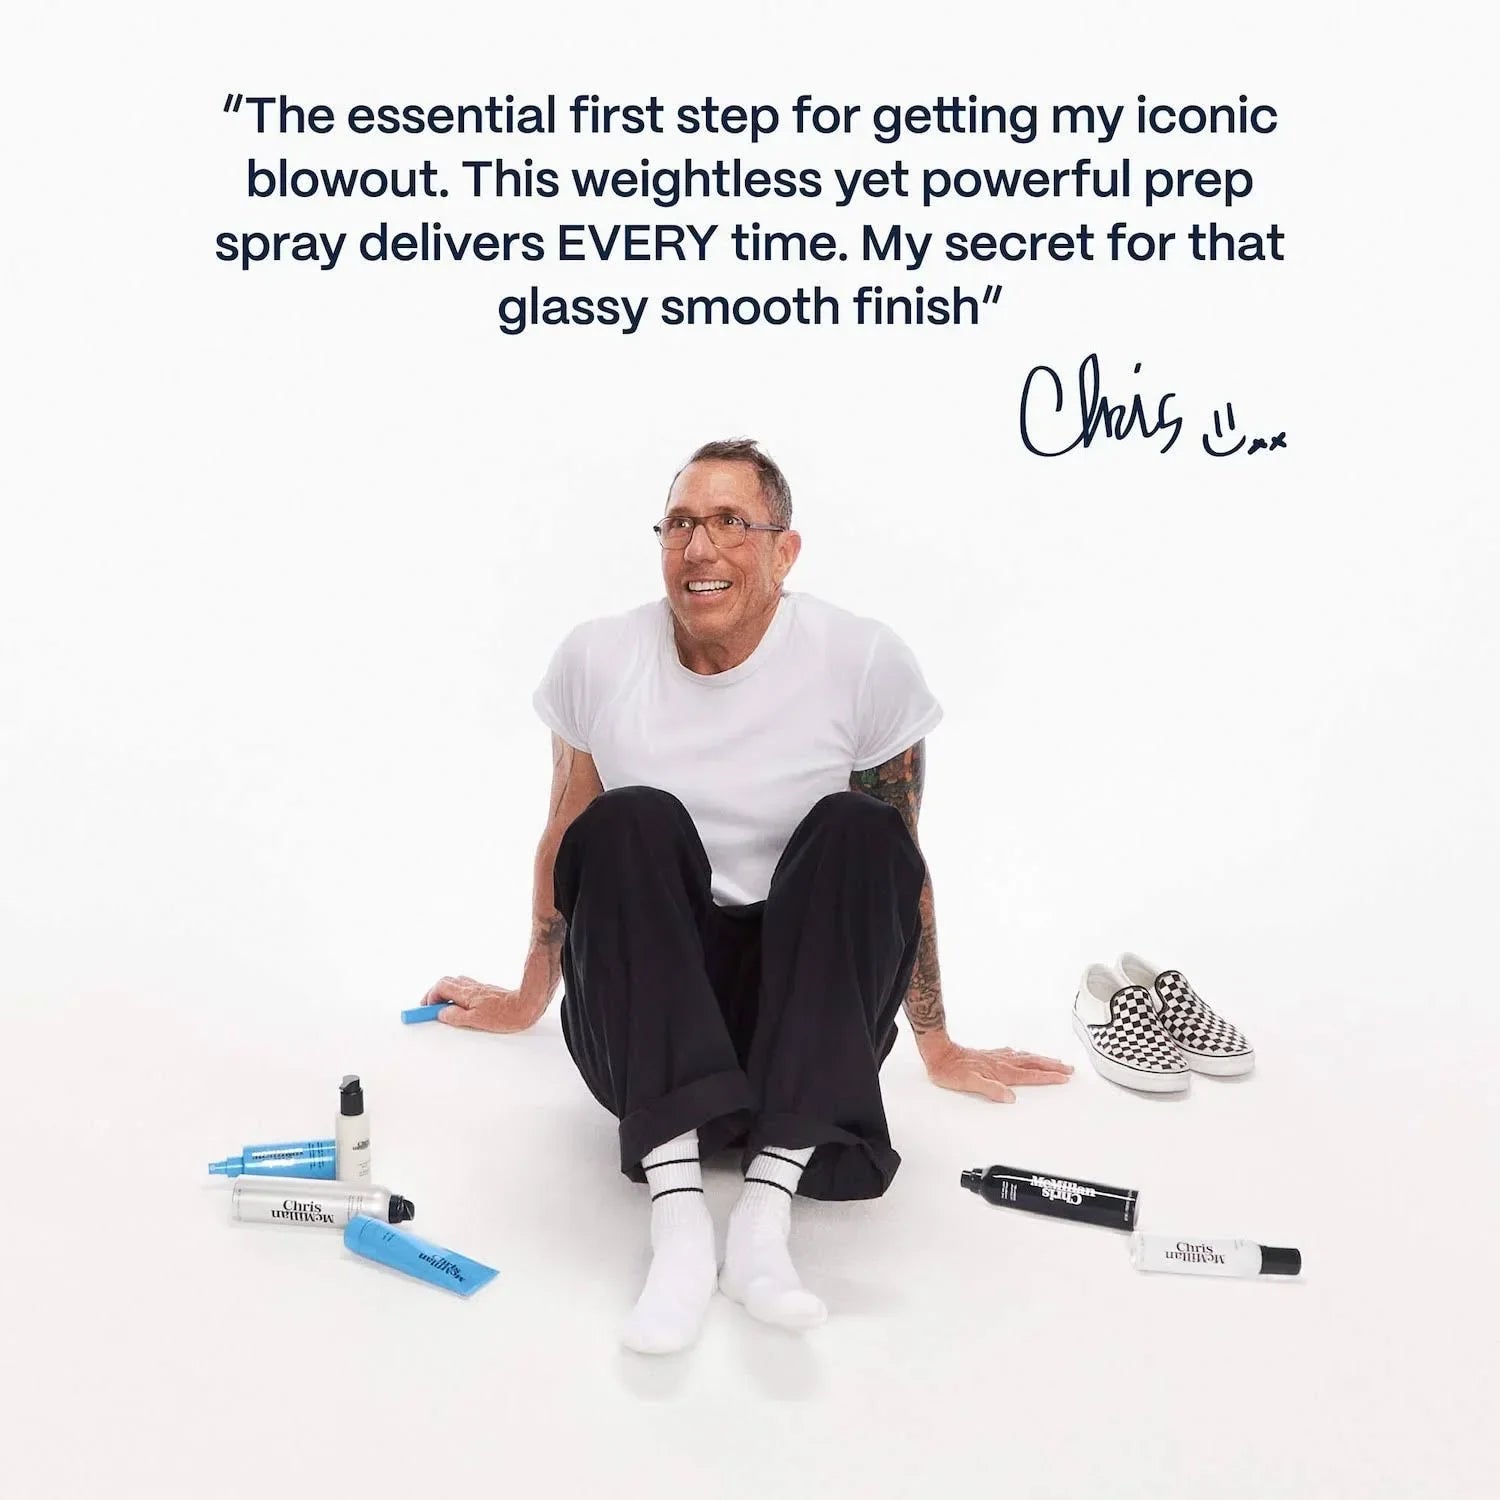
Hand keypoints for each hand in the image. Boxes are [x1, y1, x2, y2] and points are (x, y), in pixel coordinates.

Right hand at [422, 975, 545, 1033]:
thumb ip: (455, 1016)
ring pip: (457, 985)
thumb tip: (441, 1013)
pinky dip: (458, 995)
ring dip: (447, 994)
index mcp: (466, 993)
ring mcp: (480, 988)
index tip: (424, 1010)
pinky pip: (467, 989)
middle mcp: (472, 987)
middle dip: (435, 995)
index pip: (440, 987)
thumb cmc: (505, 1015)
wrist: (527, 1005)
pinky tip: (462, 1007)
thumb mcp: (475, 1020)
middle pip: (446, 983)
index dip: (429, 998)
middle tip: (431, 1010)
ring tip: (445, 1009)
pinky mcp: (488, 991)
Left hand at [917, 1033, 1073, 1102]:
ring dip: (1042, 1060)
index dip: (1049, 1077)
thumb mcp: (970, 1084)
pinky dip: (1025, 1055)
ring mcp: (997, 1057)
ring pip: (1026, 1058)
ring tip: (1054, 1061)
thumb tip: (1010, 1097)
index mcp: (1001, 1072)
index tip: (1064, 1078)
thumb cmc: (952, 1071)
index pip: (1031, 1075)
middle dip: (1052, 1066)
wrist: (939, 1055)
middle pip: (1033, 1064)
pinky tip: (1023, 1055)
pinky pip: (1014, 1054)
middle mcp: (1002, 1063)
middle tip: (1069, 1068)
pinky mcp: (990, 1055)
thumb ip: (991, 1090)